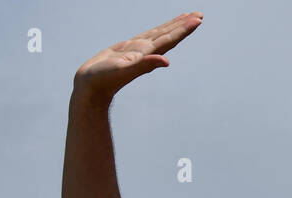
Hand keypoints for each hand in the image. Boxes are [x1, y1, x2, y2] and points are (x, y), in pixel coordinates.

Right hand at [72, 12, 203, 107]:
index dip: (184, 29)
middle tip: (199, 14)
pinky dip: (156, 31)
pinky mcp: (128, 50)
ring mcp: (138, 50)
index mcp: (148, 54)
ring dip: (173, 26)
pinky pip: (147, 36)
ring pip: (159, 34)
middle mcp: (146, 52)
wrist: (91, 88)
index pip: (170, 39)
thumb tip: (166, 61)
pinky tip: (161, 31)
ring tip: (186, 17)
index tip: (198, 20)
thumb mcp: (125, 70)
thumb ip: (145, 64)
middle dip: (184, 24)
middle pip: (169, 35)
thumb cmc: (105, 80)